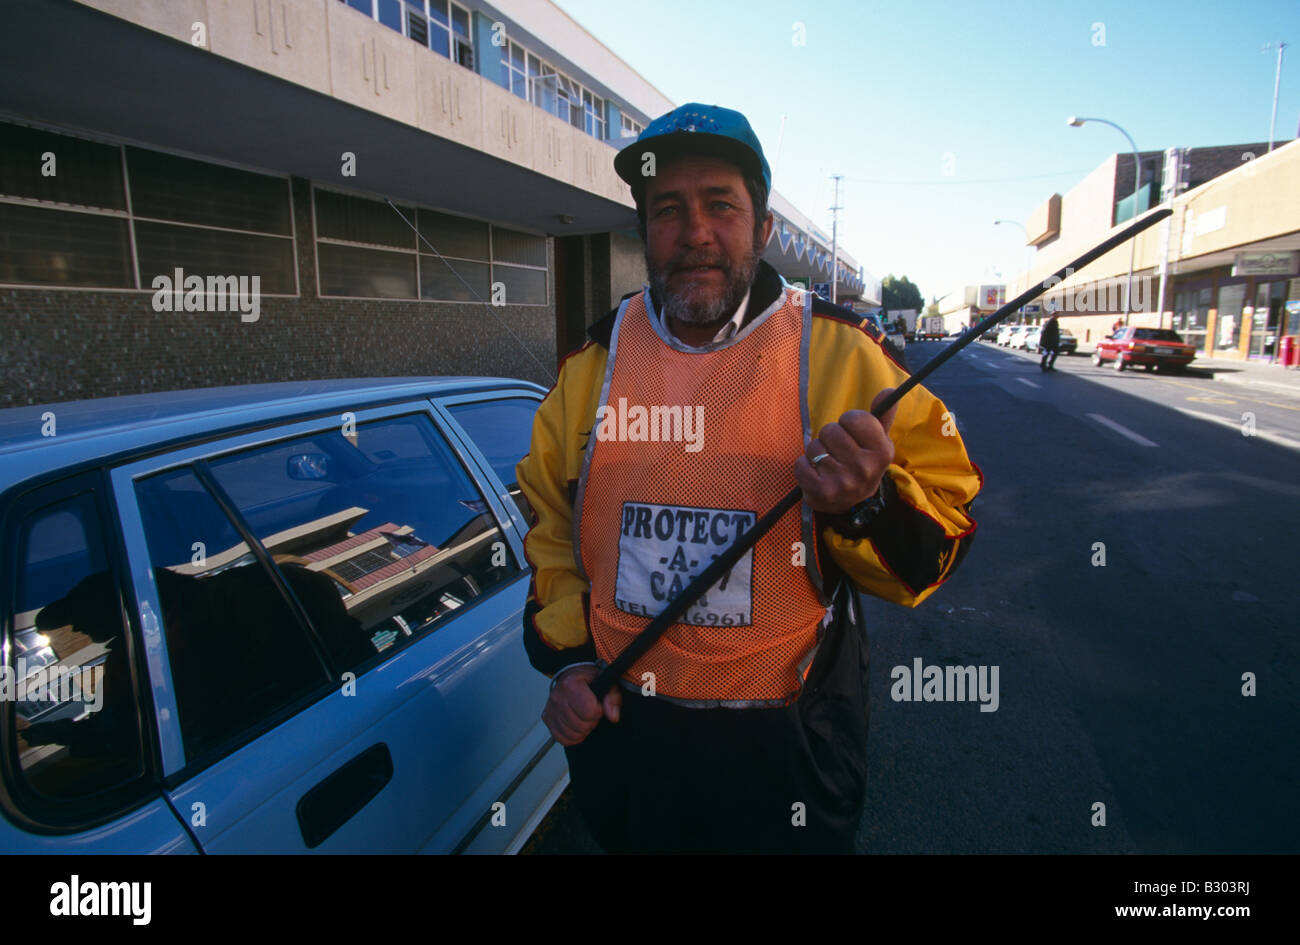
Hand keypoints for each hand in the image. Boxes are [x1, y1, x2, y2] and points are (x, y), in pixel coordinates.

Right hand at [542, 664, 621, 745]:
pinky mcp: (547, 718)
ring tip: (584, 718)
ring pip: (572, 734)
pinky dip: (572, 737)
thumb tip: (613, 716)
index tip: (598, 705)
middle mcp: (558, 697)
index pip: (589, 712)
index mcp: (571, 685)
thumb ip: (612, 699)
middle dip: (591, 722)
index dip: (598, 711)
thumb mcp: (606, 683)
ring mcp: (550, 709)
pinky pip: (562, 738)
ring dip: (583, 730)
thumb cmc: (589, 680)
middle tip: (592, 712)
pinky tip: (577, 726)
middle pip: (581, 725)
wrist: (572, 676)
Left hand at [794, 389, 897, 513]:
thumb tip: (889, 389)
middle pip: (830, 430)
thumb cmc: (864, 463)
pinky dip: (804, 466)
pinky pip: (800, 463)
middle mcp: (865, 467)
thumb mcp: (878, 441)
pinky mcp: (821, 491)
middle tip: (839, 452)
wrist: (855, 503)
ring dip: (817, 452)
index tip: (852, 434)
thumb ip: (882, 415)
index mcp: (882, 451)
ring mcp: (843, 481)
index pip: (853, 417)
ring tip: (829, 464)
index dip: (848, 423)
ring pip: (813, 446)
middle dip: (831, 438)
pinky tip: (817, 474)